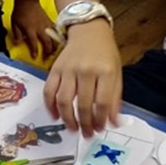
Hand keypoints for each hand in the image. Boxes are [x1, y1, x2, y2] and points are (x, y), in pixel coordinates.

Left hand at [10, 0, 57, 59]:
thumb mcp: (14, 24)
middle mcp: (40, 28)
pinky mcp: (50, 21)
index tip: (35, 57)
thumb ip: (17, 34)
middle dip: (48, 51)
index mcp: (30, 29)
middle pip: (47, 42)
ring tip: (54, 52)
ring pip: (54, 37)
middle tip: (47, 58)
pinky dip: (57, 36)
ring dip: (54, 46)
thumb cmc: (20, 12)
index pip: (33, 43)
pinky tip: (58, 41)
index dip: (35, 51)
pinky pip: (56, 30)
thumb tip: (18, 43)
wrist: (27, 1)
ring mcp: (46, 25)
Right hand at [43, 20, 121, 136]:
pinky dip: (50, 106)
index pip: (102, 103)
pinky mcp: (55, 69)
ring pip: (64, 101)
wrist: (88, 30)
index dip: (100, 120)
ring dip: (67, 119)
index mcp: (105, 72)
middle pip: (83, 105)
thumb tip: (114, 123)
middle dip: (84, 124)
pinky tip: (56, 116)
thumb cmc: (105, 53)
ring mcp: (68, 69)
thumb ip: (115, 98)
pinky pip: (48, 91)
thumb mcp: (116, 73)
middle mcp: (86, 70)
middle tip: (86, 134)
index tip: (99, 129)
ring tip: (72, 129)